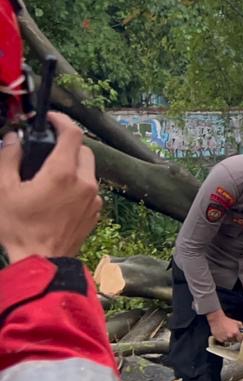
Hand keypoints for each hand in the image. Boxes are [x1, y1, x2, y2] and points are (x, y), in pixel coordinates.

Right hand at [0, 113, 101, 262]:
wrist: (42, 262)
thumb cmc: (20, 229)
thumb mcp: (3, 191)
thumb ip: (8, 159)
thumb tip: (13, 139)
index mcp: (62, 173)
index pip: (72, 133)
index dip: (61, 120)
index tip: (50, 118)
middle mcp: (84, 183)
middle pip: (83, 150)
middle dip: (66, 144)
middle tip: (46, 149)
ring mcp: (93, 199)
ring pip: (88, 169)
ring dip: (72, 165)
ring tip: (49, 174)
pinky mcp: (95, 212)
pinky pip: (90, 188)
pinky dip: (77, 184)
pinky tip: (58, 194)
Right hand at [208, 309, 242, 342]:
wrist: (217, 320)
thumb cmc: (227, 320)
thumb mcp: (237, 322)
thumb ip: (242, 327)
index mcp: (235, 332)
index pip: (240, 340)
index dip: (240, 339)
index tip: (240, 339)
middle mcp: (230, 336)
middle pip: (235, 341)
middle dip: (234, 338)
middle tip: (232, 334)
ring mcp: (224, 338)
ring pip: (229, 341)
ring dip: (229, 338)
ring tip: (227, 333)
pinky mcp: (219, 339)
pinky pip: (223, 341)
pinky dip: (223, 339)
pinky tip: (223, 334)